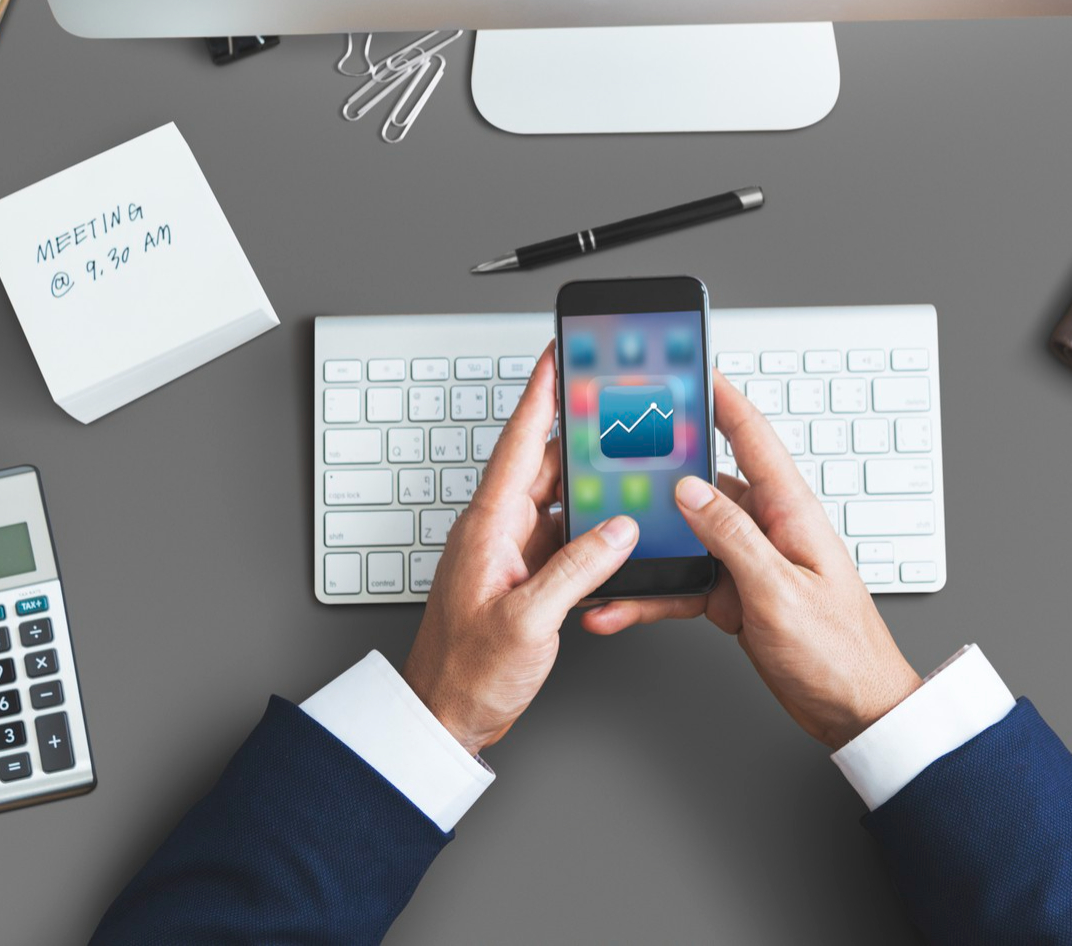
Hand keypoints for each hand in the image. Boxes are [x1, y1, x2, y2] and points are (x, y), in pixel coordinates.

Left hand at [402, 347, 637, 753]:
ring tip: (627, 462)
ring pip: (556, 502)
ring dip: (589, 486)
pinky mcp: (522, 579)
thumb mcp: (528, 620)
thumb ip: (576, 570)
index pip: (518, 443)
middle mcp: (496, 532)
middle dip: (579, 434)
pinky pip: (560, 538)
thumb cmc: (465, 674)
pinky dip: (589, 530)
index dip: (540, 393)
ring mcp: (509, 555)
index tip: (557, 353)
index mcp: (488, 528)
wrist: (444, 718)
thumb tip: (616, 529)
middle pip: (544, 466)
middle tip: (615, 403)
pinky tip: (614, 531)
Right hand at [582, 373, 920, 749]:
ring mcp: (748, 562)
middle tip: (613, 453)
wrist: (854, 711)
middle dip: (658, 471)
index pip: (751, 438)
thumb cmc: (839, 653)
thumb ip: (733, 537)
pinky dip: (651, 595)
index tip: (691, 367)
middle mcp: (767, 528)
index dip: (721, 398)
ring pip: (684, 537)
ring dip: (644, 547)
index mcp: (790, 512)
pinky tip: (620, 606)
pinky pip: (682, 584)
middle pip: (704, 484)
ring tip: (602, 545)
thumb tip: (690, 490)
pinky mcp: (734, 595)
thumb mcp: (780, 592)